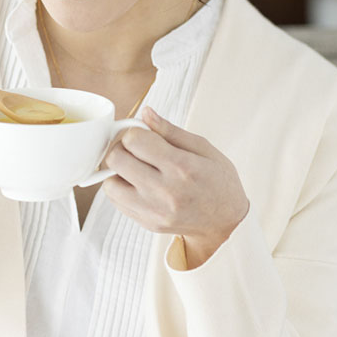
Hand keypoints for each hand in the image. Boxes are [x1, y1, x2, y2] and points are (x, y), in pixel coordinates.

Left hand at [103, 106, 249, 267]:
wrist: (226, 222)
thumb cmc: (218, 181)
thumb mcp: (203, 148)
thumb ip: (171, 130)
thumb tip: (145, 113)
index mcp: (181, 166)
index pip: (134, 140)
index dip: (135, 132)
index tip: (144, 135)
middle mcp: (165, 191)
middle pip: (116, 160)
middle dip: (122, 148)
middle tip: (136, 149)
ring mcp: (154, 211)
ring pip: (109, 184)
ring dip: (118, 171)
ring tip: (135, 168)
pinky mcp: (147, 223)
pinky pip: (116, 202)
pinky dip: (121, 189)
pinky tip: (137, 183)